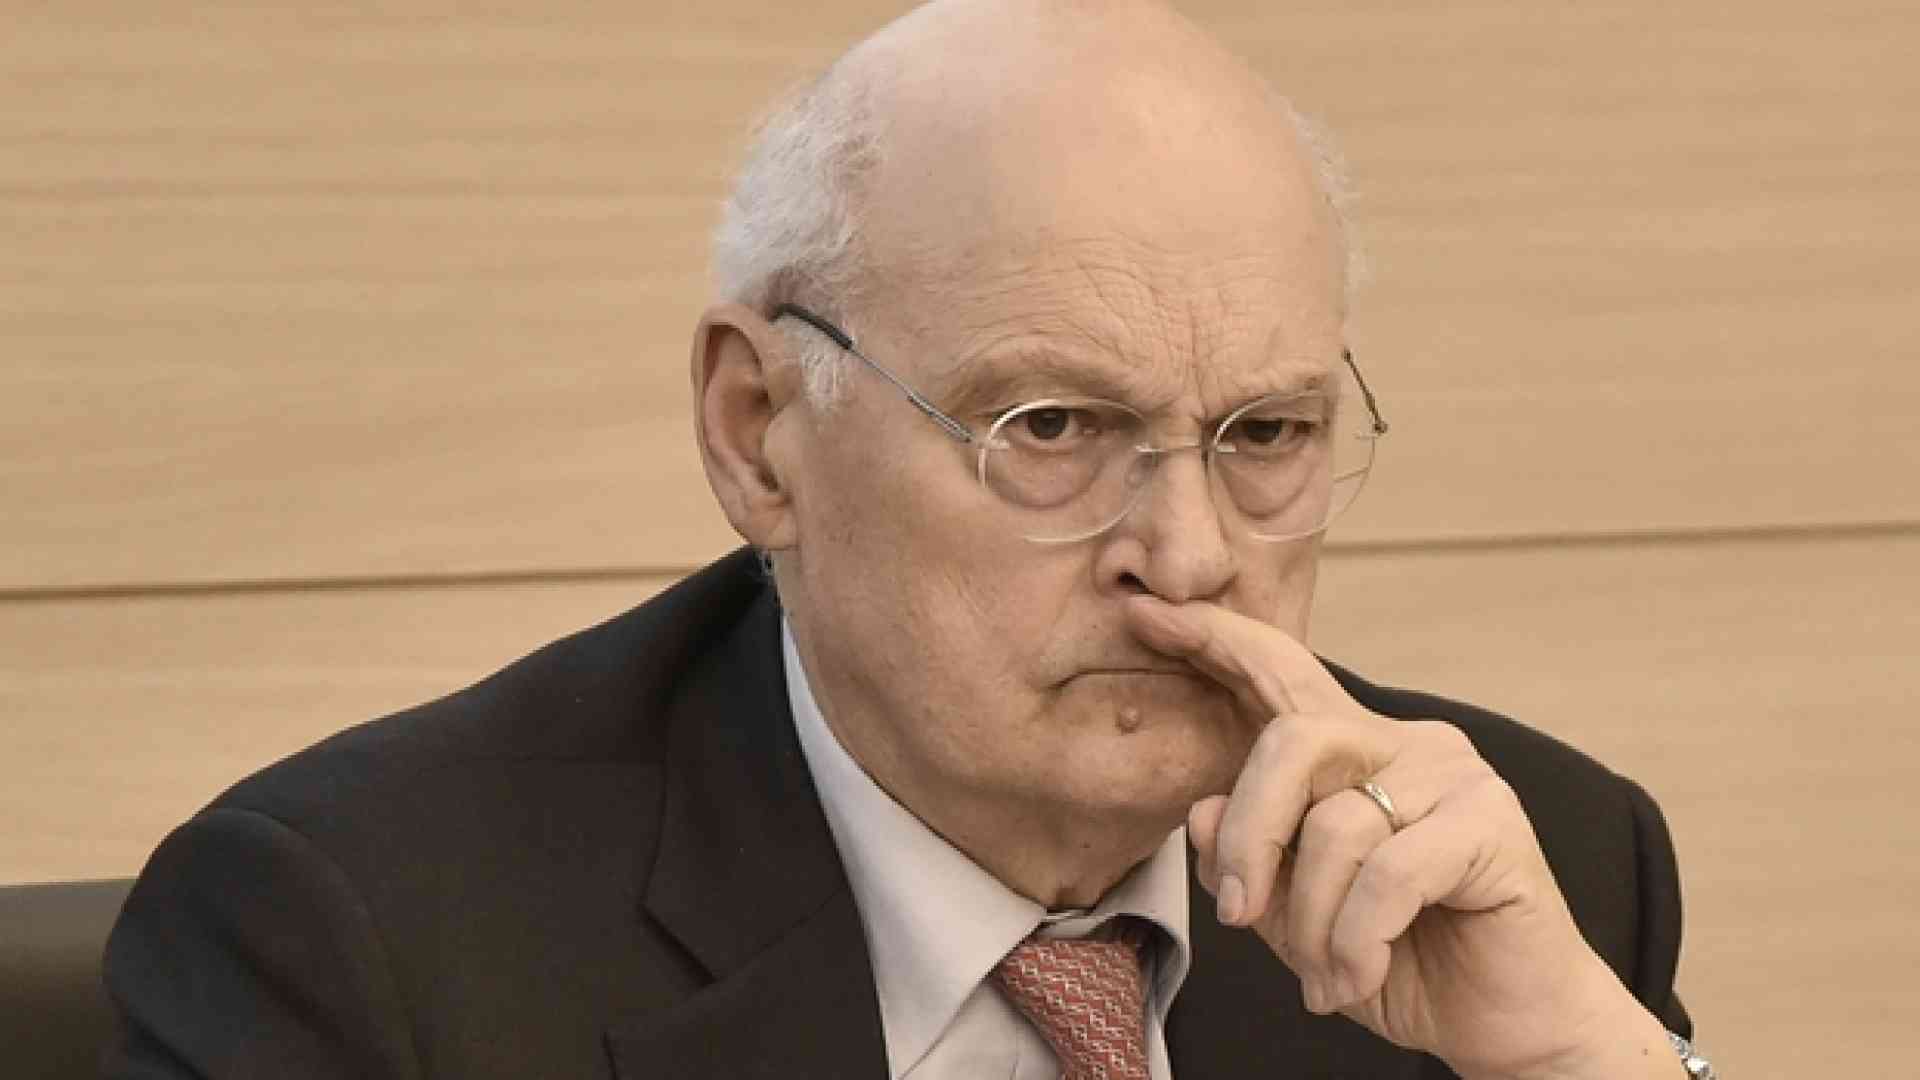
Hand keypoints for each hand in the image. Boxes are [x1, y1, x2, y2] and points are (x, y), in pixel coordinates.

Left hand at [1124, 595, 1671, 1079]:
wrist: (1501, 1024)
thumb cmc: (1398, 959)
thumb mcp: (1293, 915)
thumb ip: (1246, 859)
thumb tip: (1200, 811)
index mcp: (1352, 753)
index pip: (1279, 674)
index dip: (1214, 639)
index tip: (1144, 612)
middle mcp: (1405, 744)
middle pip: (1291, 743)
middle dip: (1250, 838)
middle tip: (1238, 915)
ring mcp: (1454, 776)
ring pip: (1335, 824)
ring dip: (1312, 919)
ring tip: (1325, 974)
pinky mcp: (1492, 822)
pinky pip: (1388, 873)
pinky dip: (1357, 939)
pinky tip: (1360, 977)